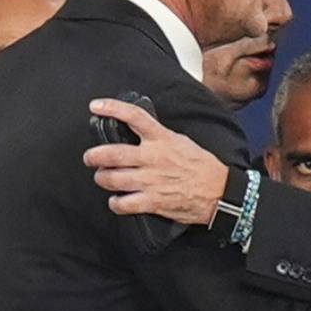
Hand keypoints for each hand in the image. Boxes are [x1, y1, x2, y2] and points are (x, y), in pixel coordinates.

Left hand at [81, 98, 228, 223]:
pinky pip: (123, 203)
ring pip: (112, 179)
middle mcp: (153, 158)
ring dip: (102, 179)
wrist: (219, 192)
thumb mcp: (181, 142)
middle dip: (94, 156)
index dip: (112, 108)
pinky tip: (117, 201)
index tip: (96, 106)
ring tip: (103, 178)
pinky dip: (115, 203)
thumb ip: (159, 137)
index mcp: (161, 139)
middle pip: (112, 153)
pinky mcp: (152, 201)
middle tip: (91, 158)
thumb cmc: (202, 167)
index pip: (134, 117)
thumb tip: (140, 132)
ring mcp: (150, 180)